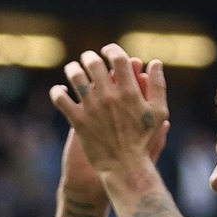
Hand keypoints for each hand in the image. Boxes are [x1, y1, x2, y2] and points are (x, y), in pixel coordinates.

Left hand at [51, 47, 169, 179]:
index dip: (111, 49)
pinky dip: (57, 92)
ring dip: (72, 69)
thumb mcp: (159, 112)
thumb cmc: (143, 140)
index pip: (118, 58)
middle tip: (87, 58)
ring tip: (72, 69)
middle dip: (89, 57)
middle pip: (94, 64)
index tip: (106, 50)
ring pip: (76, 78)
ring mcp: (92, 108)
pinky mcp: (78, 121)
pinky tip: (58, 90)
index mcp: (129, 90)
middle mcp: (109, 96)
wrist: (124, 166)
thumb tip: (155, 62)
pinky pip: (61, 100)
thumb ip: (158, 85)